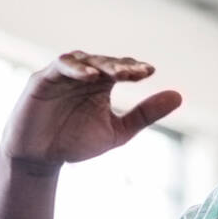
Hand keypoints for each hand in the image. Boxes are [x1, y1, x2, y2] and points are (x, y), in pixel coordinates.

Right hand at [0, 52, 182, 173]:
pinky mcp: (42, 79)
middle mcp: (83, 75)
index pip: (122, 69)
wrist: (38, 159)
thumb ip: (145, 114)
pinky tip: (89, 75)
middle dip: (121, 66)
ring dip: (100, 64)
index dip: (135, 68)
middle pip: (105, 61)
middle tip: (136, 73)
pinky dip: (75, 68)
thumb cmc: (74, 143)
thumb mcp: (117, 132)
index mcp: (101, 84)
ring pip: (84, 59)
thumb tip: (179, 96)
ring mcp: (62, 75)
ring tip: (116, 73)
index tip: (149, 72)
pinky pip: (60, 67)